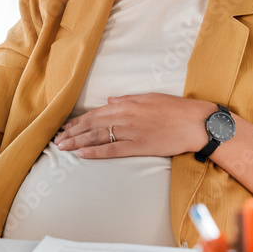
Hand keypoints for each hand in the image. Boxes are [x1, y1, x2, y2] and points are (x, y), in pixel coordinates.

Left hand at [53, 93, 211, 158]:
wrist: (195, 122)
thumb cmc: (175, 108)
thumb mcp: (149, 97)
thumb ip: (127, 99)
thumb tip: (110, 99)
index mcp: (126, 104)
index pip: (95, 113)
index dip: (78, 121)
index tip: (66, 127)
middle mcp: (124, 117)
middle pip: (91, 125)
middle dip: (72, 132)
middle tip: (57, 140)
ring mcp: (130, 132)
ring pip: (97, 137)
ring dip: (77, 142)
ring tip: (63, 147)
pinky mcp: (138, 146)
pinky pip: (111, 150)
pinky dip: (95, 152)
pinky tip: (82, 154)